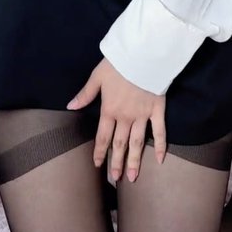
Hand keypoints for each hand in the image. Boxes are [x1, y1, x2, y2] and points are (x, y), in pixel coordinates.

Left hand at [67, 57, 166, 182]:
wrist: (143, 54)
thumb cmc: (118, 63)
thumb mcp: (97, 76)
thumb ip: (85, 94)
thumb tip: (70, 107)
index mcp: (109, 110)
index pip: (102, 137)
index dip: (100, 152)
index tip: (98, 165)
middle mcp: (126, 117)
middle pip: (120, 144)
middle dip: (117, 162)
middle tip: (117, 177)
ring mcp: (143, 115)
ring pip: (138, 143)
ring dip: (135, 161)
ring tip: (133, 177)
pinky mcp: (157, 110)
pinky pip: (160, 131)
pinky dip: (161, 146)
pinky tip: (160, 160)